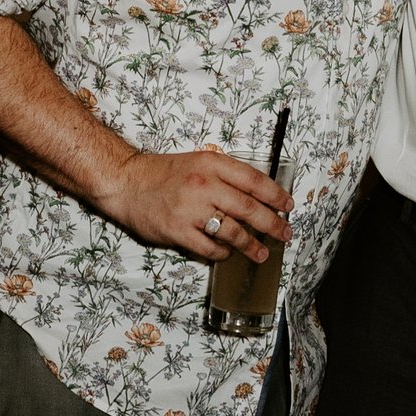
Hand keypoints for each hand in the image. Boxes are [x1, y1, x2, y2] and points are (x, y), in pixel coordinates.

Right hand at [100, 141, 290, 260]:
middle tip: (285, 233)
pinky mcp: (177, 231)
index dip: (275, 195)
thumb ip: (226, 176)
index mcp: (211, 164)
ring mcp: (190, 210)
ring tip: (262, 253)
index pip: (253, 180)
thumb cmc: (164, 174)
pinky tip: (228, 253)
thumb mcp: (199, 162)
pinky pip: (209, 248)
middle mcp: (203, 185)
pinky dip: (223, 253)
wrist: (127, 183)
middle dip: (272, 223)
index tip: (288, 206)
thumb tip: (258, 196)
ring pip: (232, 231)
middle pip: (248, 208)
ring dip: (251, 245)